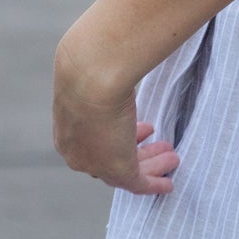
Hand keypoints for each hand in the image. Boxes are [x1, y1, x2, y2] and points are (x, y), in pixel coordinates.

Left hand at [52, 32, 178, 194]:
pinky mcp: (116, 169)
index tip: (143, 130)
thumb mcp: (94, 72)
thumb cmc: (93, 63)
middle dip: (136, 152)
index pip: (94, 142)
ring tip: (171, 154)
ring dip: (151, 164)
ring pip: (126, 171)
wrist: (89, 75)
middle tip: (159, 145)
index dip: (119, 137)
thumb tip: (117, 54)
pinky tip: (169, 182)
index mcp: (67, 129)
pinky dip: (154, 184)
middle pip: (110, 158)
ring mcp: (95, 163)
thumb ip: (105, 74)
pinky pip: (138, 184)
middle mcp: (76, 151)